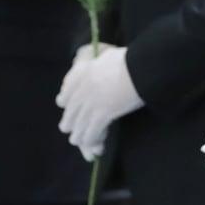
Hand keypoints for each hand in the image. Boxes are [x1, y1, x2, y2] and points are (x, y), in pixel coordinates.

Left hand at [56, 46, 142, 160]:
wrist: (140, 67)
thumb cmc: (130, 60)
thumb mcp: (107, 57)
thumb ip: (99, 64)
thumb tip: (101, 63)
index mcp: (81, 75)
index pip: (64, 98)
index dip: (66, 107)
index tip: (68, 111)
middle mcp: (82, 90)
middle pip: (69, 116)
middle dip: (72, 126)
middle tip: (76, 133)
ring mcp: (91, 104)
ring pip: (78, 128)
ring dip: (81, 137)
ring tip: (84, 143)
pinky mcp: (102, 115)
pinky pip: (91, 134)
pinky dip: (93, 141)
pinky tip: (97, 147)